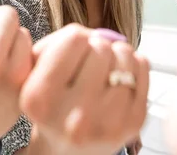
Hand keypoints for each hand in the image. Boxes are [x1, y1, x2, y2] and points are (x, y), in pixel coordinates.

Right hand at [20, 24, 149, 154]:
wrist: (66, 150)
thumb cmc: (52, 102)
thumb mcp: (34, 73)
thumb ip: (56, 43)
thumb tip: (97, 34)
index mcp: (39, 100)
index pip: (73, 39)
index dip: (76, 37)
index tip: (73, 50)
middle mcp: (73, 118)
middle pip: (100, 47)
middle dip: (96, 47)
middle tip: (90, 62)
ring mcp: (107, 123)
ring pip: (124, 55)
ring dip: (116, 54)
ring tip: (105, 69)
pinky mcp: (133, 124)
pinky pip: (142, 67)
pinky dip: (133, 64)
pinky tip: (120, 77)